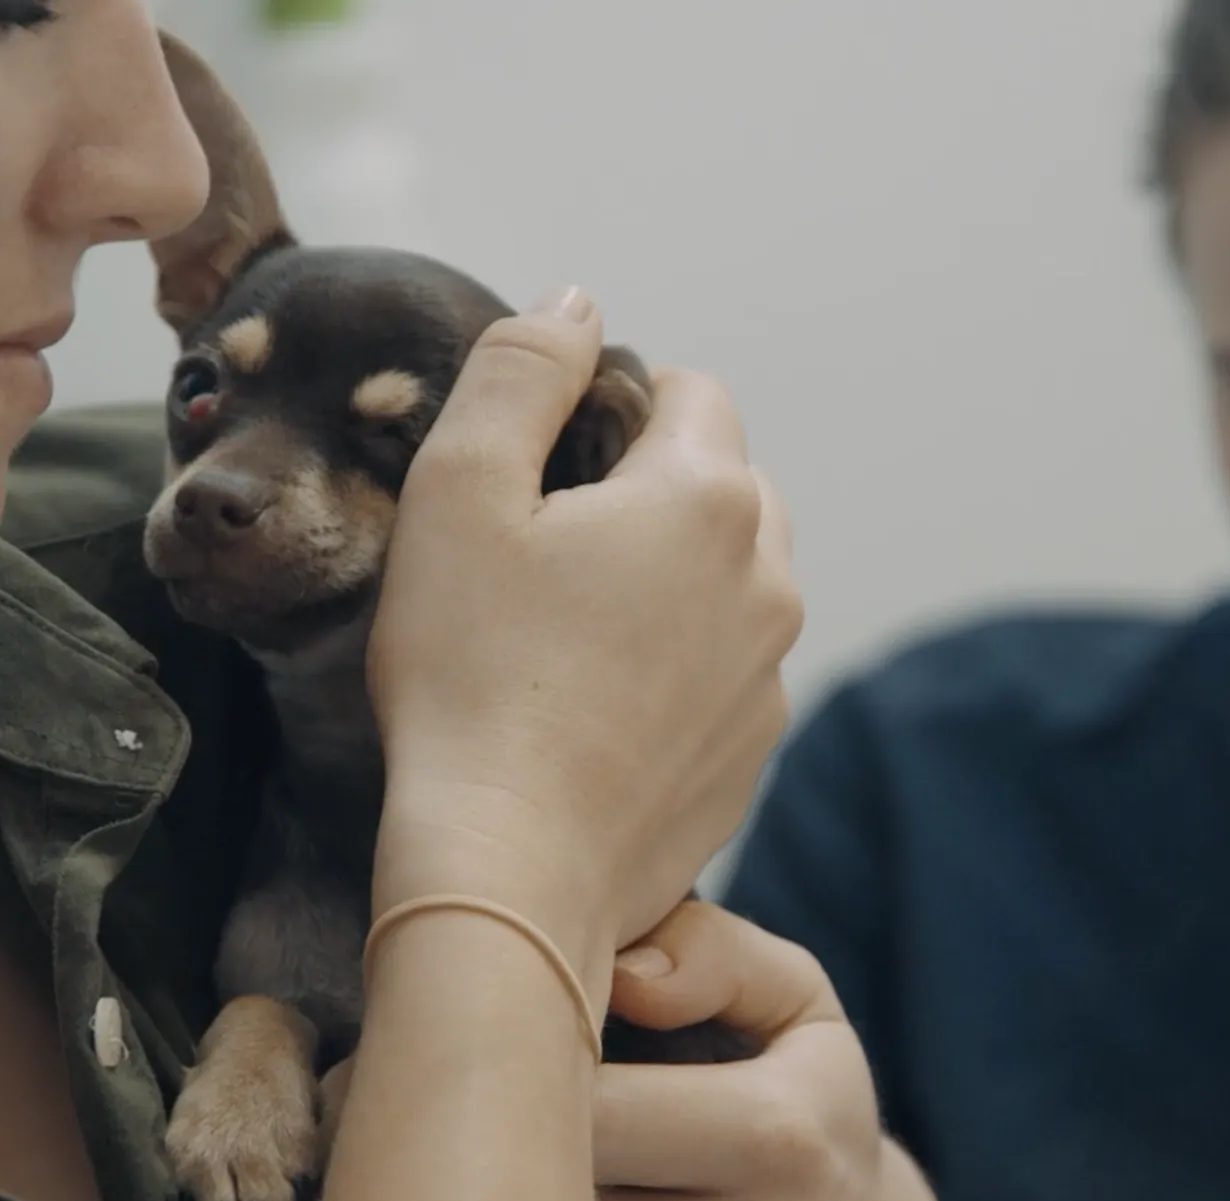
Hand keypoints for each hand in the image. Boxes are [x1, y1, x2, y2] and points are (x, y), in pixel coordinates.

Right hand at [368, 289, 800, 969]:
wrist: (510, 868)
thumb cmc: (470, 678)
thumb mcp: (458, 490)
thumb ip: (519, 372)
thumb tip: (574, 304)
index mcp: (707, 496)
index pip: (688, 391)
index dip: (609, 406)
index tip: (538, 464)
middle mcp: (768, 579)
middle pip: (725, 484)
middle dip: (650, 489)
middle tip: (545, 546)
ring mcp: (771, 676)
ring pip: (731, 582)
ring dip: (666, 581)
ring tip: (565, 629)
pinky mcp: (751, 756)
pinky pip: (722, 673)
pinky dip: (671, 669)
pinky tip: (587, 706)